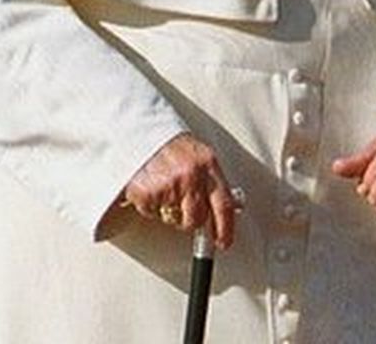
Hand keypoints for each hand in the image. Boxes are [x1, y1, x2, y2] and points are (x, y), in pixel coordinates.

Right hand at [121, 132, 238, 249]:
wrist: (141, 132)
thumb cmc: (173, 147)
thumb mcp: (202, 157)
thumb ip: (215, 182)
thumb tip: (234, 207)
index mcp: (209, 165)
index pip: (223, 204)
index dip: (225, 228)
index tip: (224, 243)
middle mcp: (191, 176)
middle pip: (195, 219)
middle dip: (189, 221)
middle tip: (180, 210)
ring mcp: (169, 184)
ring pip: (172, 219)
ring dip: (168, 212)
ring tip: (164, 189)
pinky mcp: (148, 192)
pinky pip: (151, 213)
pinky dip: (149, 206)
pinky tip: (150, 187)